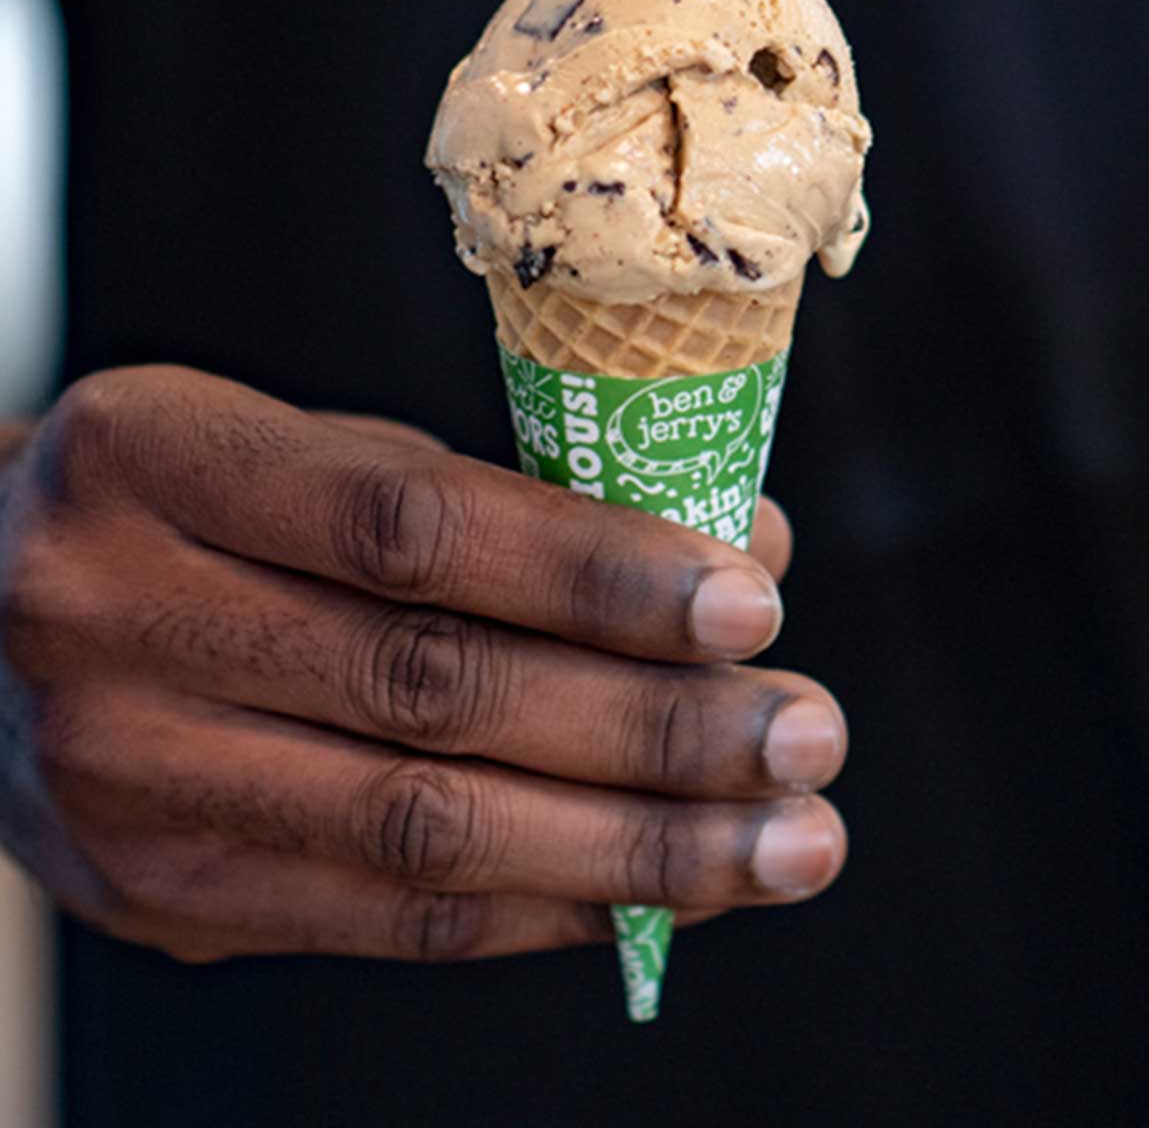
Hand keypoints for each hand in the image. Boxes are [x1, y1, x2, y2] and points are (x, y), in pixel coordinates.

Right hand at [0, 366, 846, 963]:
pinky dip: (545, 908)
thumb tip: (748, 547)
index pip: (412, 525)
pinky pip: (384, 918)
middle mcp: (119, 621)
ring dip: (635, 848)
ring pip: (422, 831)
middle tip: (809, 738)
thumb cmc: (206, 506)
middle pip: (433, 692)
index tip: (751, 600)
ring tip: (786, 843)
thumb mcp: (326, 450)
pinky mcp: (158, 895)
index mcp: (159, 460)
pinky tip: (664, 896)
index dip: (596, 568)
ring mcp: (124, 779)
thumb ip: (518, 496)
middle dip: (653, 728)